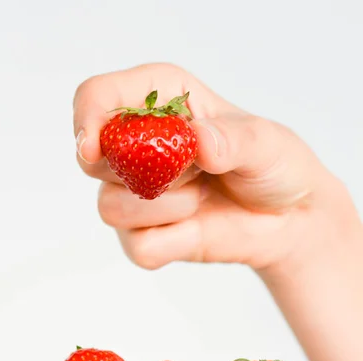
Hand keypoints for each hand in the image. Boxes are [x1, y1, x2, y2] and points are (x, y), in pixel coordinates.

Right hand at [73, 62, 355, 271]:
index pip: (96, 98)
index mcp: (159, 100)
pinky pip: (138, 247)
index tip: (92, 146)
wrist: (287, 219)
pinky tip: (197, 226)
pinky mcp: (145, 236)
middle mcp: (138, 145)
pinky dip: (172, 242)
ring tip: (202, 195)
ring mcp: (137, 194)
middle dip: (137, 169)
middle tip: (193, 170)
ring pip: (111, 207)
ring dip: (166, 208)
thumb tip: (199, 142)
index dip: (86, 119)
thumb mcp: (266, 143)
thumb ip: (234, 140)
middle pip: (90, 156)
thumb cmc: (273, 166)